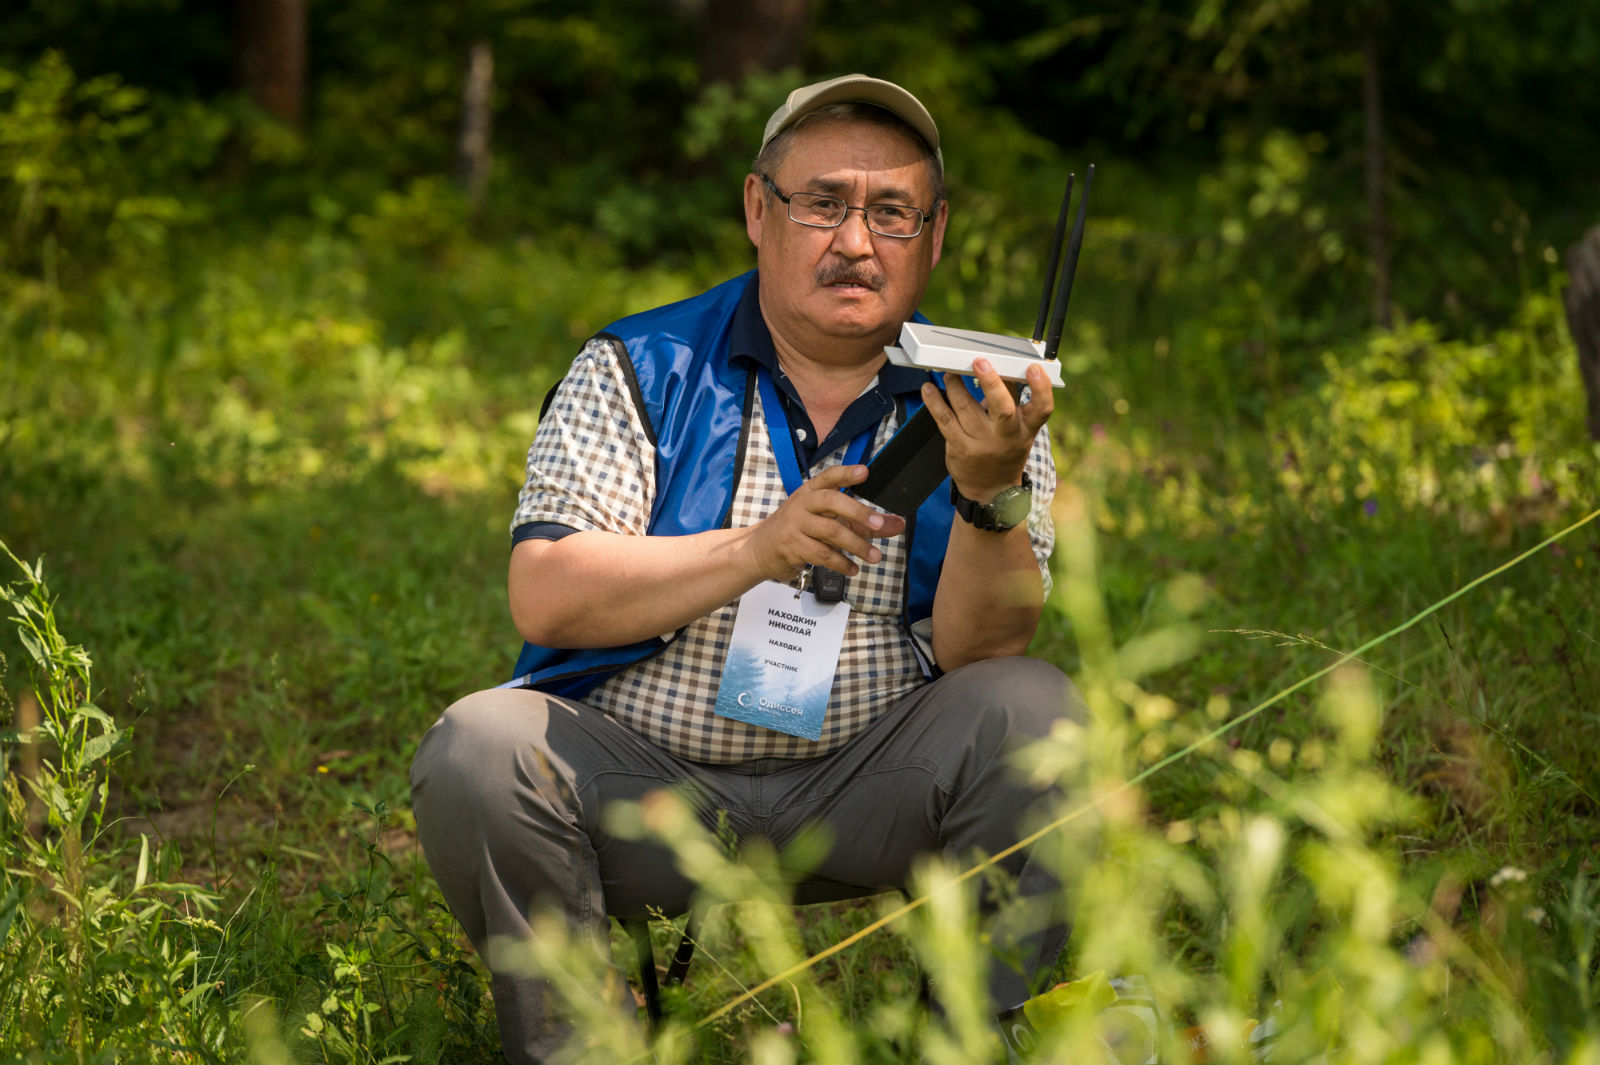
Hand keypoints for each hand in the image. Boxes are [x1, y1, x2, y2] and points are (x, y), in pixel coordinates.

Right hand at [746, 464, 907, 581]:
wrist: (759, 550)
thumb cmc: (799, 530)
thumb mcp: (827, 520)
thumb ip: (862, 522)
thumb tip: (897, 524)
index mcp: (811, 491)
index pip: (829, 477)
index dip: (847, 473)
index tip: (865, 472)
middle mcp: (802, 503)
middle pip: (832, 502)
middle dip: (858, 513)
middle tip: (879, 525)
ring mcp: (794, 524)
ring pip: (830, 532)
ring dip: (856, 545)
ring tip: (874, 557)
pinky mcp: (791, 546)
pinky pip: (821, 554)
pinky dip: (841, 563)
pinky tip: (852, 569)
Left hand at [921, 358, 1052, 501]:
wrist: (991, 490)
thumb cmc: (1006, 450)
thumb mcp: (1019, 429)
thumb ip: (1012, 399)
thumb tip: (1001, 366)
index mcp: (1026, 428)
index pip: (1042, 408)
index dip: (1041, 388)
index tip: (1033, 369)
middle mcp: (1006, 436)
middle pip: (1002, 409)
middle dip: (991, 384)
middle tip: (980, 363)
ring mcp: (982, 443)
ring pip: (966, 409)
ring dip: (955, 385)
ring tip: (949, 372)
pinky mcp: (960, 447)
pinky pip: (945, 420)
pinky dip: (935, 402)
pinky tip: (929, 390)